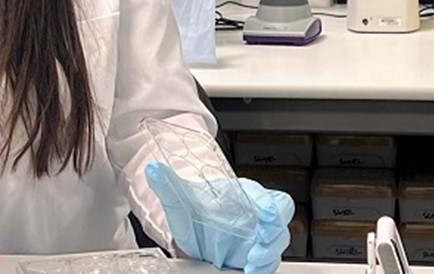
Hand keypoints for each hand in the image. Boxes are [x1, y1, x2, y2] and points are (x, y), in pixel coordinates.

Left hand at [145, 161, 293, 273]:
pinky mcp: (255, 257)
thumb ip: (168, 185)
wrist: (191, 227)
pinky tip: (247, 272)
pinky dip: (259, 270)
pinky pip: (266, 264)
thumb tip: (153, 169)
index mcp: (247, 196)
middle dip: (273, 239)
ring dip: (267, 259)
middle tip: (255, 255)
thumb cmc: (194, 209)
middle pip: (280, 224)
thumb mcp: (180, 199)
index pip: (273, 199)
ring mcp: (259, 238)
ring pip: (275, 247)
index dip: (273, 207)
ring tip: (250, 267)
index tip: (268, 217)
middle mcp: (258, 216)